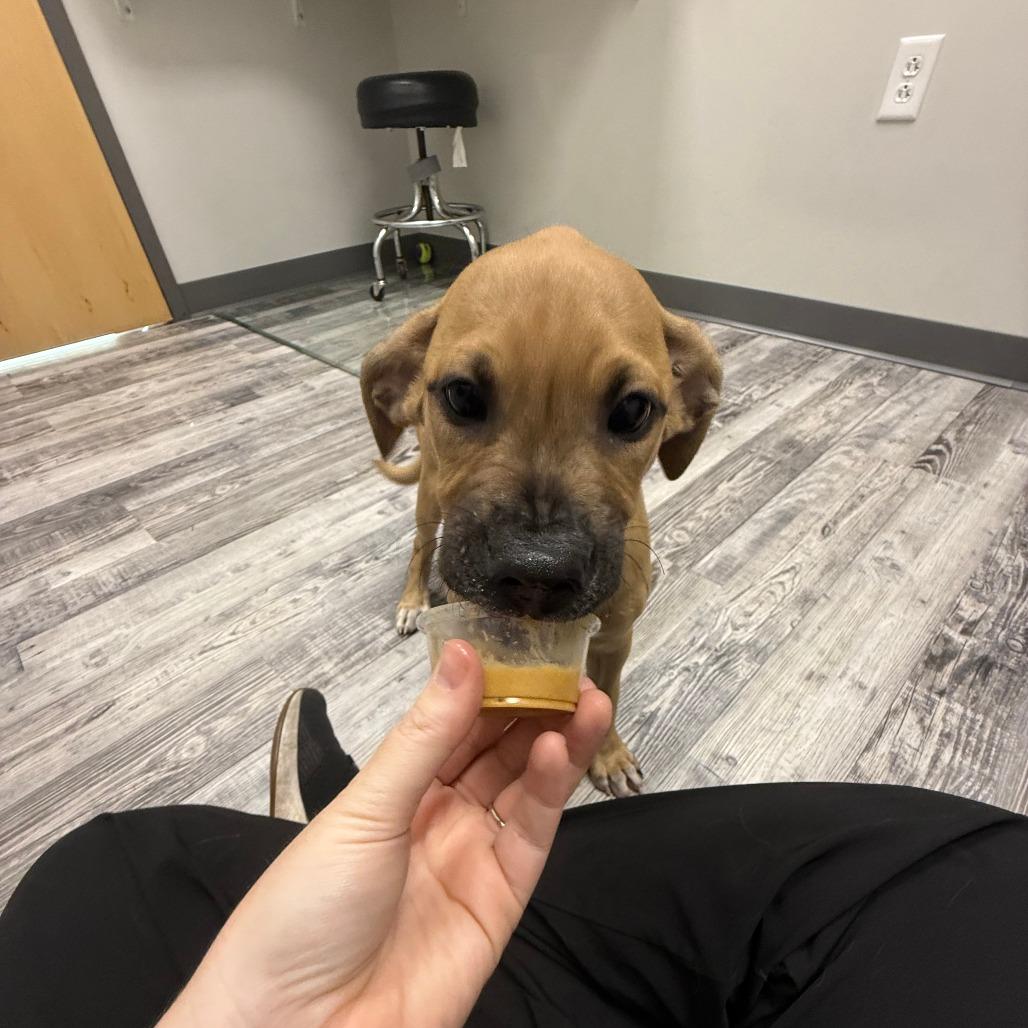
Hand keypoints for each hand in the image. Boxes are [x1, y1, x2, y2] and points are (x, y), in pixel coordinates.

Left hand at [161, 641, 611, 1026]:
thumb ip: (425, 735)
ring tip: (586, 697)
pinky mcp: (502, 901)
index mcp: (395, 789)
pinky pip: (531, 835)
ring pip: (525, 787)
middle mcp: (438, 817)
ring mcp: (472, 858)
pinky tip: (561, 747)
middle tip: (568, 666)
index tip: (522, 644)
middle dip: (533, 707)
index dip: (489, 684)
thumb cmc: (306, 908)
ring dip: (557, 741)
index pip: (454, 724)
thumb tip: (463, 654)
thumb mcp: (365, 809)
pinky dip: (550, 790)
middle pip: (497, 751)